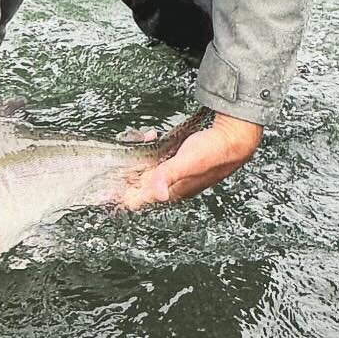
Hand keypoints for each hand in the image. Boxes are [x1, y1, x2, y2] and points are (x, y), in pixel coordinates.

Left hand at [120, 112, 262, 209]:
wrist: (235, 138)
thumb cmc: (215, 152)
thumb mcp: (189, 162)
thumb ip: (170, 176)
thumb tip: (157, 194)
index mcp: (172, 190)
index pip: (140, 200)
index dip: (121, 198)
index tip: (103, 195)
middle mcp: (171, 185)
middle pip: (138, 186)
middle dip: (123, 177)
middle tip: (109, 168)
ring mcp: (174, 173)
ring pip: (146, 171)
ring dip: (136, 159)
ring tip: (135, 142)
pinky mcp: (177, 160)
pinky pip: (156, 159)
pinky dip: (149, 148)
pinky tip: (151, 137)